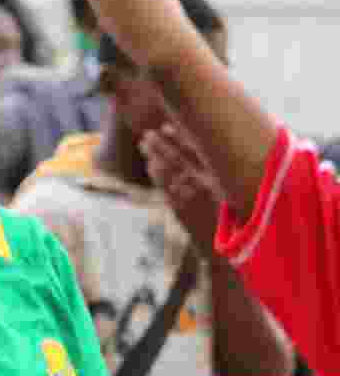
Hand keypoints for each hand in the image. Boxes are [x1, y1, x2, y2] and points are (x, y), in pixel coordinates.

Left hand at [140, 124, 224, 258]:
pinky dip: (156, 175)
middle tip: (147, 133)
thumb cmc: (232, 217)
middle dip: (160, 145)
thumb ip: (218, 172)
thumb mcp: (230, 192)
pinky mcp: (180, 210)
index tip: (166, 127)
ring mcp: (189, 198)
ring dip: (154, 157)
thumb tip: (210, 150)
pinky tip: (150, 165)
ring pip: (167, 173)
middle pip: (176, 159)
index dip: (179, 139)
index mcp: (217, 178)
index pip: (195, 152)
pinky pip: (164, 188)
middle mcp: (203, 186)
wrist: (226, 248)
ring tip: (143, 144)